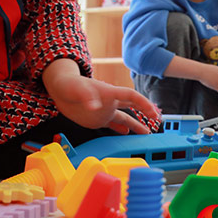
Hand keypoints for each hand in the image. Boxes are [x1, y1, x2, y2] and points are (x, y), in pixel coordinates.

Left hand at [43, 59, 160, 133]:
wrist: (60, 88)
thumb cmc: (69, 84)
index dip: (143, 103)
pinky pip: (113, 123)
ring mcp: (105, 110)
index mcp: (109, 92)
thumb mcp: (77, 89)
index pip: (131, 96)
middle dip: (146, 111)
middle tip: (157, 119)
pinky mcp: (97, 118)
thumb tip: (95, 107)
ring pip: (125, 117)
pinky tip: (126, 133)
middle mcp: (110, 101)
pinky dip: (121, 128)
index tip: (153, 112)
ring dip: (136, 124)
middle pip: (133, 105)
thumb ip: (87, 96)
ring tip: (146, 132)